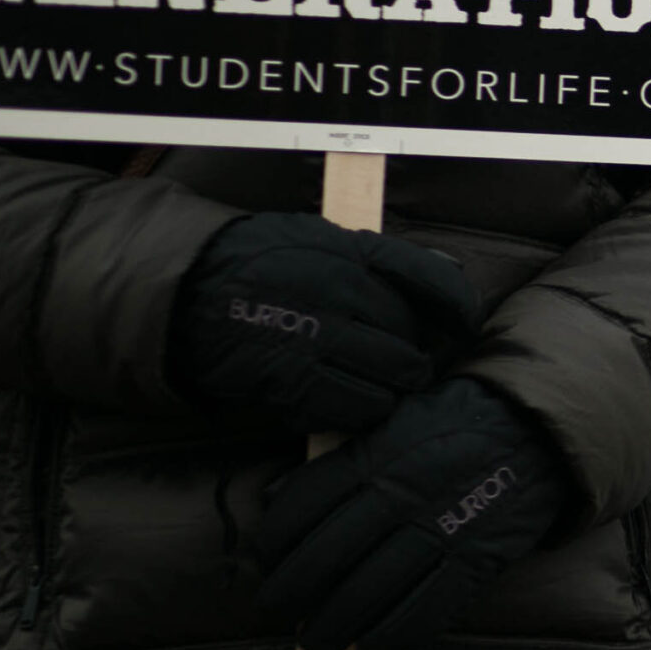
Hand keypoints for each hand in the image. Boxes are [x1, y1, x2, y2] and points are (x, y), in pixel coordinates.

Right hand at [173, 213, 482, 433]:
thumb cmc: (253, 263)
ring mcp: (321, 340)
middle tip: (404, 365)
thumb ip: (375, 258)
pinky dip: (361, 411)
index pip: (428, 278)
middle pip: (411, 337)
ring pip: (394, 379)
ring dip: (393, 389)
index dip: (458, 306)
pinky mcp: (297, 383)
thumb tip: (445, 272)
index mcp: (349, 253)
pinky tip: (349, 404)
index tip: (466, 324)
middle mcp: (342, 294)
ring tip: (380, 388)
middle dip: (413, 356)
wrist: (184, 293)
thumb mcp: (316, 237)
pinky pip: (357, 408)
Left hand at [253, 377, 566, 649]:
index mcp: (375, 456)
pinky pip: (425, 610)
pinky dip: (394, 637)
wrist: (537, 430)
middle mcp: (400, 494)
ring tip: (320, 644)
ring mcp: (439, 529)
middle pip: (325, 558)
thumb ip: (337, 460)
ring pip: (368, 592)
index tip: (262, 567)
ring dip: (335, 627)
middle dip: (291, 596)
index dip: (271, 546)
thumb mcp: (390, 423)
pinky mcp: (475, 559)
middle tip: (280, 615)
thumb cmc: (456, 426)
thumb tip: (273, 496)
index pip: (301, 507)